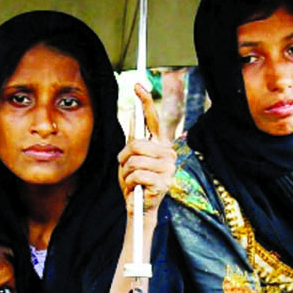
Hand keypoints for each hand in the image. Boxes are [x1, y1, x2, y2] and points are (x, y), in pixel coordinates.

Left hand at [117, 84, 176, 215]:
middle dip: (124, 157)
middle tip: (126, 168)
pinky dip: (129, 183)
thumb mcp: (130, 157)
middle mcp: (168, 153)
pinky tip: (136, 189)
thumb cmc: (134, 180)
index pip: (153, 119)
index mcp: (160, 144)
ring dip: (126, 173)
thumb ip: (134, 138)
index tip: (138, 85)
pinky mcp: (163, 182)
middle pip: (136, 143)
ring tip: (132, 180)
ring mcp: (168, 168)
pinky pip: (136, 174)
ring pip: (134, 160)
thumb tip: (133, 111)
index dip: (145, 101)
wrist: (138, 207)